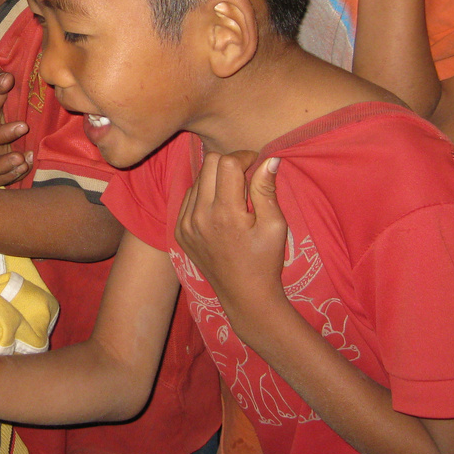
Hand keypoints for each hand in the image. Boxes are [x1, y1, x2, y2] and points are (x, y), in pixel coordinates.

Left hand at [174, 151, 286, 315]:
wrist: (244, 295)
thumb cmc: (265, 260)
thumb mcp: (275, 225)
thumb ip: (266, 189)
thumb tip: (268, 158)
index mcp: (224, 213)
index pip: (227, 162)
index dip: (244, 158)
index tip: (256, 167)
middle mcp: (198, 215)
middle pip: (209, 163)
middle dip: (229, 164)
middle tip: (246, 180)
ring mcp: (185, 224)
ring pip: (198, 178)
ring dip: (216, 179)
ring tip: (234, 198)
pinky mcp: (179, 230)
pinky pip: (189, 197)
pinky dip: (205, 195)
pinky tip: (220, 210)